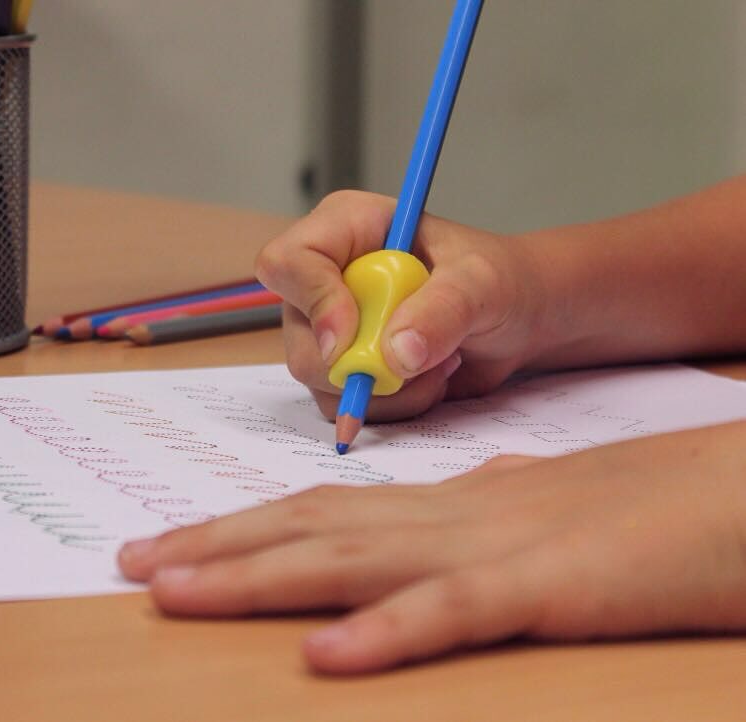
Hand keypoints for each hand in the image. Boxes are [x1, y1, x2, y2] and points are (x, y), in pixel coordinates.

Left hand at [118, 421, 745, 673]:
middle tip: (132, 561)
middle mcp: (455, 515)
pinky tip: (321, 655)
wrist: (743, 488)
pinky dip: (386, 633)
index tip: (175, 542)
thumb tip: (459, 506)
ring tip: (175, 589)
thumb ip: (501, 507)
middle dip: (217, 546)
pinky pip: (455, 612)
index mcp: (456, 503)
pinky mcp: (552, 589)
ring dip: (259, 576)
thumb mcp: (559, 506)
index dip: (242, 525)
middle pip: (314, 526)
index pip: (326, 508)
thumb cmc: (660, 503)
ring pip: (355, 558)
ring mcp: (498, 547)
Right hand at [254, 190, 546, 420]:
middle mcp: (325, 278)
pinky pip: (341, 403)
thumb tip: (395, 355)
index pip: (289, 262)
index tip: (352, 339)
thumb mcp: (483, 282)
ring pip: (319, 380)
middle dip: (358, 366)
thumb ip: (443, 309)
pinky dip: (389, 406)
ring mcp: (329, 327)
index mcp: (345, 229)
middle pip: (300, 338)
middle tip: (416, 364)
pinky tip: (426, 380)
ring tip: (437, 367)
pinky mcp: (345, 366)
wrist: (518, 320)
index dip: (314, 303)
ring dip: (384, 391)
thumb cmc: (500, 279)